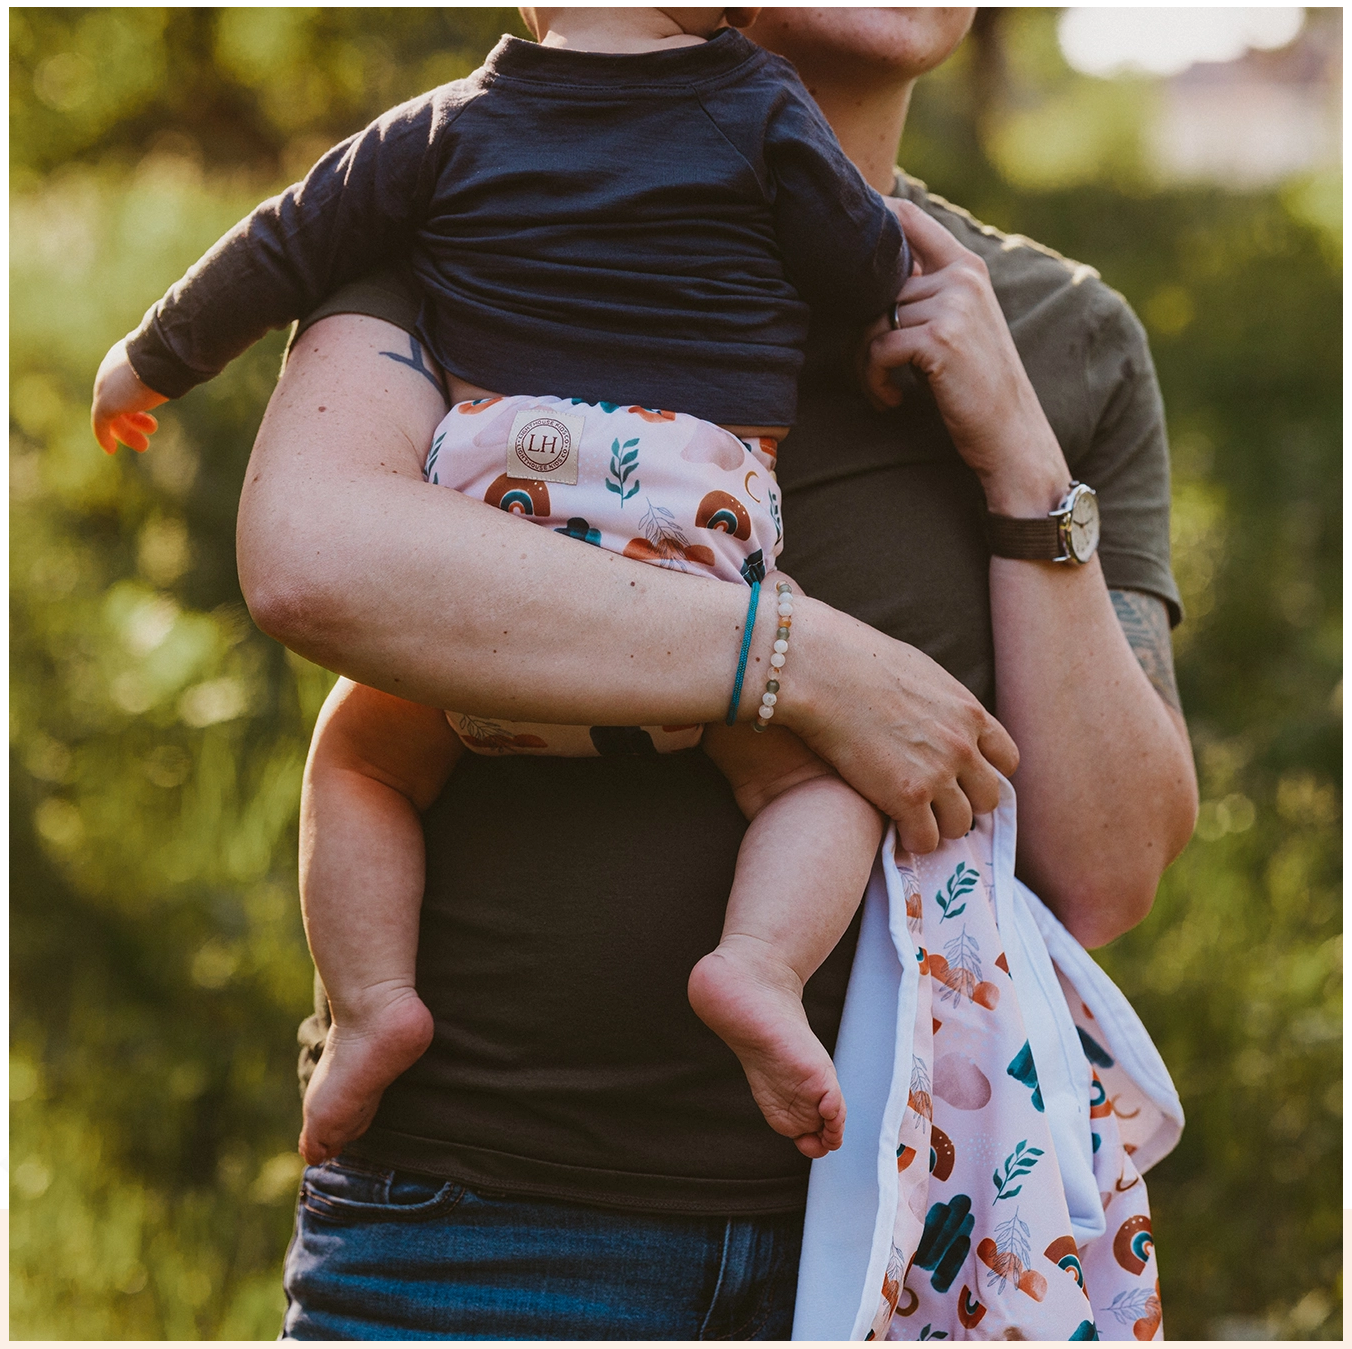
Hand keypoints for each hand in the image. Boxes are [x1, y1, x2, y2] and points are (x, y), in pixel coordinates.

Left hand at [91, 340, 166, 452]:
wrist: (162, 356)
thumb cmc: (175, 358)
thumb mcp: (175, 363)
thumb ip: (176, 369)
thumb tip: (196, 369)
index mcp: (124, 360)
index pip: (124, 385)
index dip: (137, 402)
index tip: (150, 416)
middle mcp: (110, 373)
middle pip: (116, 400)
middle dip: (132, 418)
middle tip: (152, 429)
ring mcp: (105, 389)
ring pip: (110, 415)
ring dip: (126, 432)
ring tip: (143, 446)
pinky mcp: (105, 404)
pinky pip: (101, 424)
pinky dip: (104, 437)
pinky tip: (110, 449)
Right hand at [782, 596, 1019, 853]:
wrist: (823, 670)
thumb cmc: (855, 661)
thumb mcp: (917, 672)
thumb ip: (938, 701)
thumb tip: (930, 710)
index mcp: (969, 713)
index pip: (1006, 760)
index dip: (983, 774)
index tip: (959, 779)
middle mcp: (963, 746)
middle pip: (988, 798)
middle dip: (964, 803)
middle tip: (933, 804)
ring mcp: (938, 773)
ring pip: (961, 824)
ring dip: (938, 825)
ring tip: (911, 819)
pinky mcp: (907, 796)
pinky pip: (926, 840)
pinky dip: (912, 840)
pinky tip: (893, 829)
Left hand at [865, 199, 1069, 516]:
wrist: (1011, 433)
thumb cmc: (975, 385)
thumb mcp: (958, 325)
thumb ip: (924, 293)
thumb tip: (864, 273)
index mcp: (966, 266)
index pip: (908, 216)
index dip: (868, 217)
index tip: (838, 243)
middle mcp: (960, 277)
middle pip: (874, 285)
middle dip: (858, 331)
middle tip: (870, 370)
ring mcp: (952, 305)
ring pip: (871, 322)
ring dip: (864, 365)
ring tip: (882, 390)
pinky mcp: (939, 339)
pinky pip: (877, 350)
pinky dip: (873, 381)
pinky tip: (891, 400)